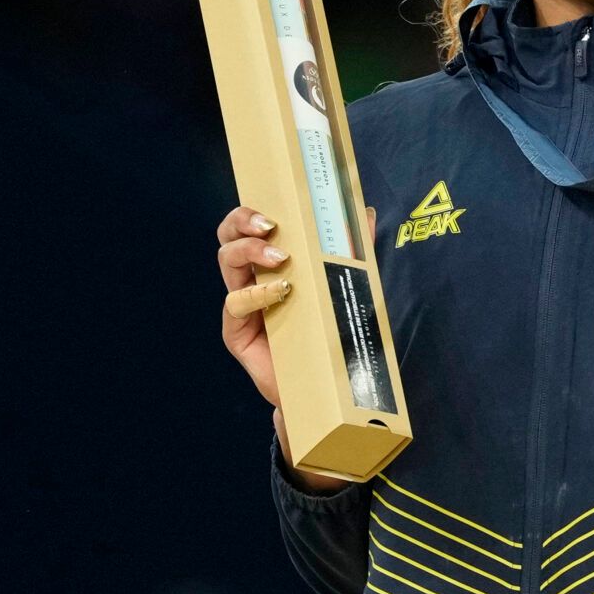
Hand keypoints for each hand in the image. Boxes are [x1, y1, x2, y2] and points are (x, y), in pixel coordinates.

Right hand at [218, 203, 374, 491]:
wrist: (322, 387)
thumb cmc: (329, 331)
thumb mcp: (344, 284)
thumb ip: (354, 249)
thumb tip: (367, 211)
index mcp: (270, 262)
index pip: (248, 226)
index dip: (251, 210)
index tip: (276, 206)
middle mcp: (250, 278)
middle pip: (228, 236)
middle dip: (241, 221)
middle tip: (268, 224)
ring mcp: (241, 304)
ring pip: (226, 261)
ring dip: (250, 251)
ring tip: (280, 256)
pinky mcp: (237, 332)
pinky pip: (235, 304)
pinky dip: (255, 292)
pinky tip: (279, 291)